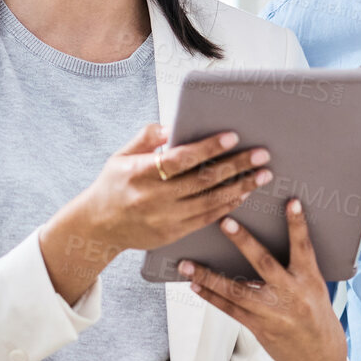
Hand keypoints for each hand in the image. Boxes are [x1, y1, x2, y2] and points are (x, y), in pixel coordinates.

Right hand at [39, 123, 271, 302]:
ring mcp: (165, 219)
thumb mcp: (121, 156)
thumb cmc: (113, 185)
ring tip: (262, 175)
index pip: (181, 159)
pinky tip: (243, 194)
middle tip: (262, 155)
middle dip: (236, 166)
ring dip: (240, 187)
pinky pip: (206, 219)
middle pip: (203, 180)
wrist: (98, 227)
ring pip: (210, 202)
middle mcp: (154, 198)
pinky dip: (227, 206)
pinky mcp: (173, 234)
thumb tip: (172, 126)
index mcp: (141, 174)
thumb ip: (146, 138)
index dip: (208, 148)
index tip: (232, 136)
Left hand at [181, 199, 347, 360]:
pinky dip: (211, 297)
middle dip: (243, 241)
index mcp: (309, 280)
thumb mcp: (314, 287)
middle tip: (225, 222)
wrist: (318, 356)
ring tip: (187, 264)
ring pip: (236, 291)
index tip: (291, 202)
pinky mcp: (259, 327)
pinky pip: (230, 309)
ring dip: (209, 276)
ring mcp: (273, 312)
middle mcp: (291, 294)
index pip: (303, 247)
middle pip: (264, 263)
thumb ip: (294, 267)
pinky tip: (195, 285)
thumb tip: (259, 244)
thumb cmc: (314, 314)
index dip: (297, 224)